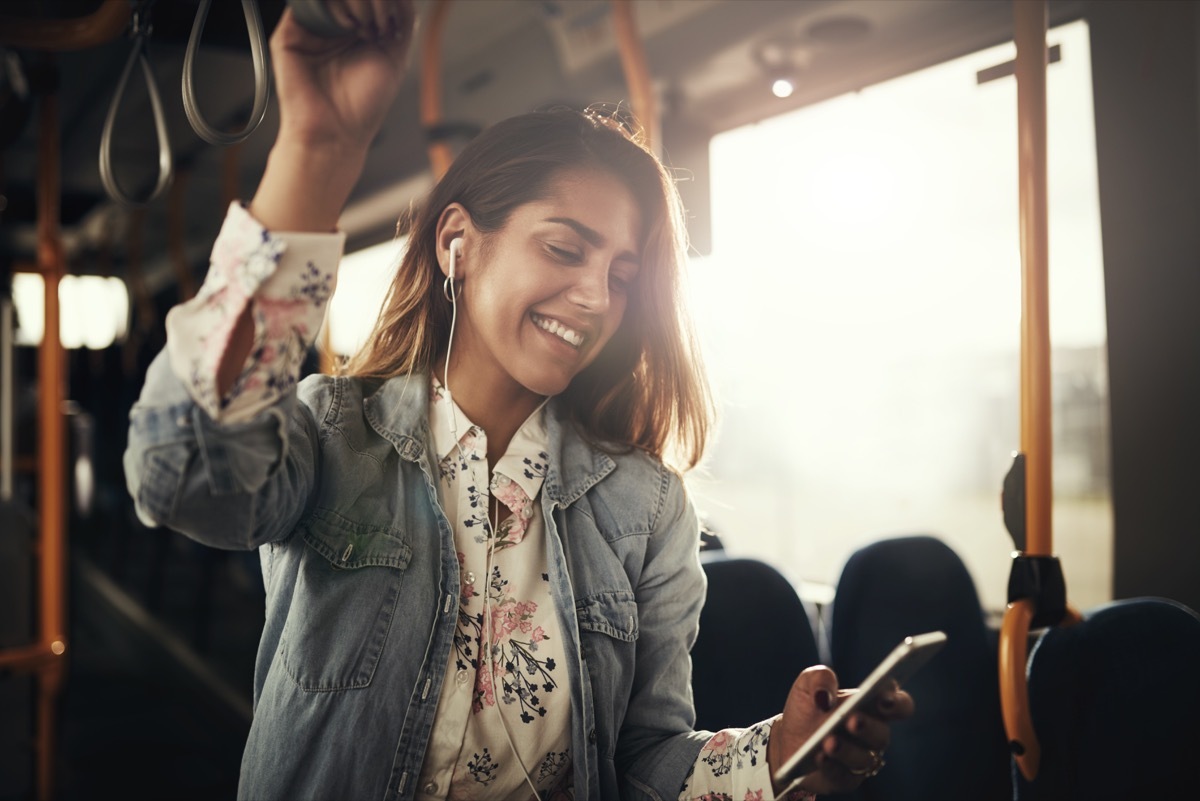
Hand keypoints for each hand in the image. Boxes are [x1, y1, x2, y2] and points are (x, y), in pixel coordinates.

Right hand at [272, 0, 414, 151]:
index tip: (392, 20)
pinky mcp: (289, 36)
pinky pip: (305, 7)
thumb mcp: (395, 57)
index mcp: (354, 30)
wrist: (336, 133)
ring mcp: (309, 30)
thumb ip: (402, 22)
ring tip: (365, 30)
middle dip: (371, 1)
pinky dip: (330, 8)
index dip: (382, 2)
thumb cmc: (364, 105)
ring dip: (354, 3)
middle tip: (378, 28)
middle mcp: (331, 27)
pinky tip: (348, 27)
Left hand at [766, 666, 914, 796]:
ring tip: (829, 742)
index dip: (898, 703)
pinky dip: (831, 766)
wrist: (786, 738)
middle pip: (882, 734)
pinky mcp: (846, 779)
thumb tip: (825, 695)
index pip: (900, 705)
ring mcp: (861, 758)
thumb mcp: (807, 684)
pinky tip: (819, 757)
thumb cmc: (807, 707)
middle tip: (853, 720)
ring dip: (846, 750)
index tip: (883, 698)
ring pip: (863, 759)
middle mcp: (873, 733)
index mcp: (872, 705)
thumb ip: (819, 679)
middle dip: (867, 728)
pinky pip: (843, 776)